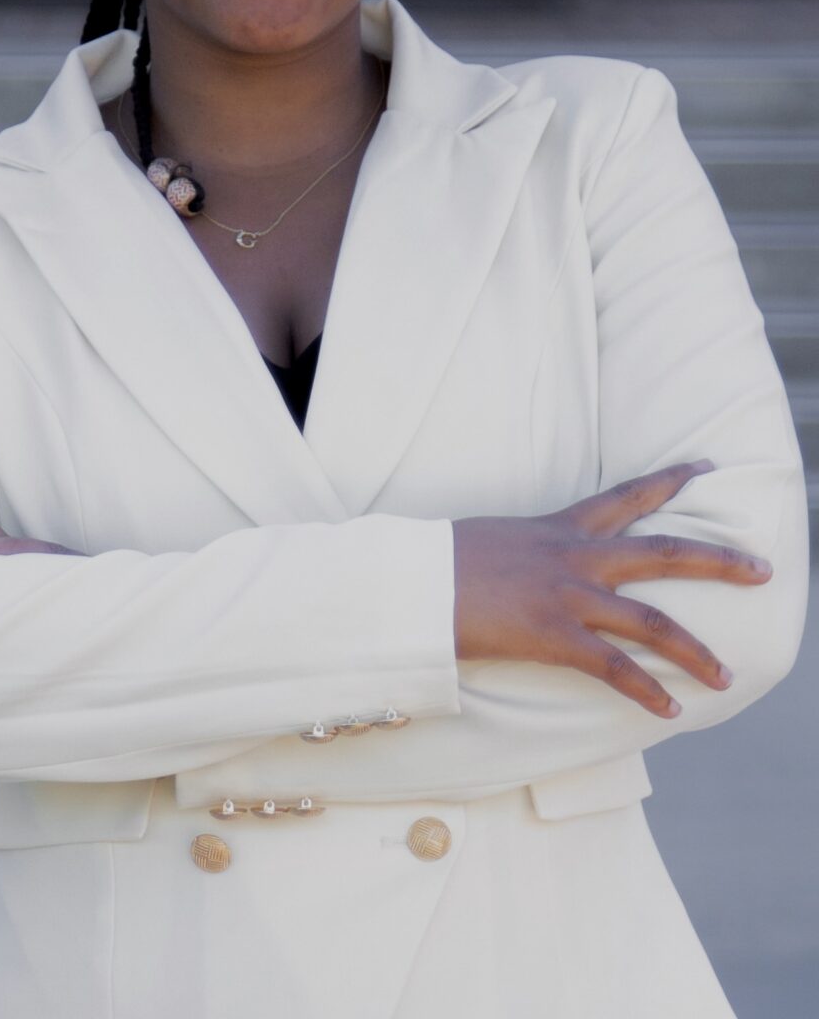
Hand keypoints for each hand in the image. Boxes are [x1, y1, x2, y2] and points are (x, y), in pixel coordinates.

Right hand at [452, 461, 773, 717]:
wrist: (413, 582)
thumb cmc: (440, 563)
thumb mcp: (493, 541)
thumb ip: (524, 551)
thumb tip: (528, 563)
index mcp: (560, 527)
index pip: (627, 495)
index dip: (670, 479)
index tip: (705, 467)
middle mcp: (575, 555)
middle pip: (664, 552)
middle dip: (718, 561)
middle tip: (763, 568)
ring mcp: (567, 596)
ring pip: (652, 620)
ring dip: (695, 650)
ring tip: (727, 675)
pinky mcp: (553, 636)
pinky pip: (613, 668)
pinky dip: (646, 691)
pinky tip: (670, 710)